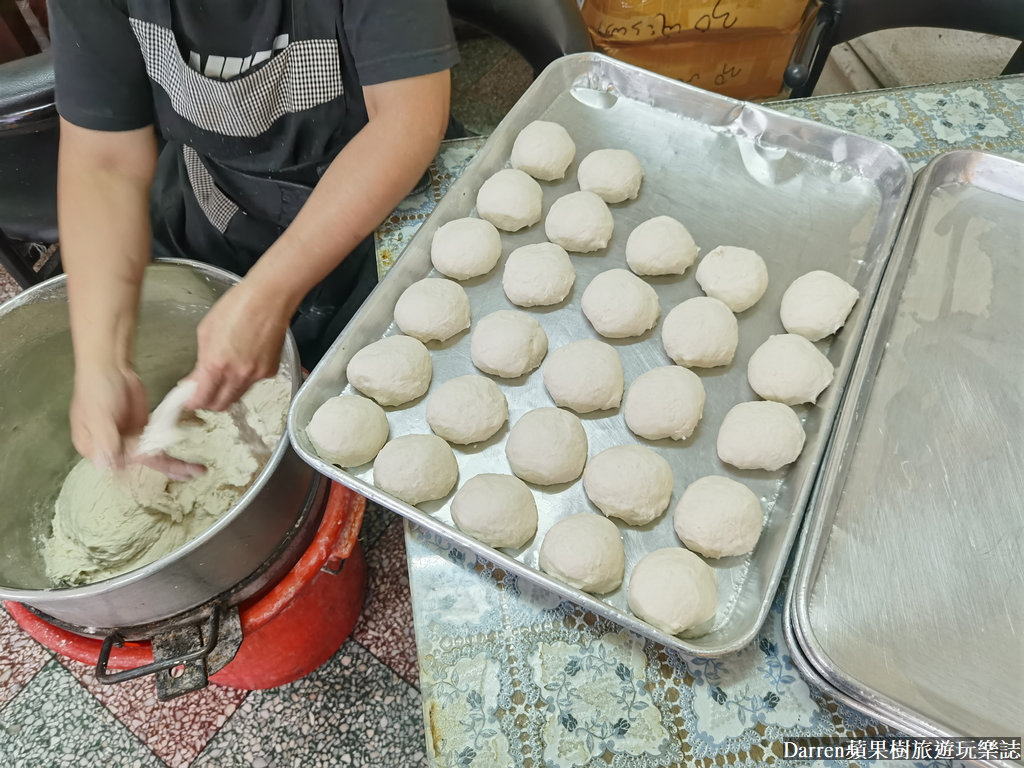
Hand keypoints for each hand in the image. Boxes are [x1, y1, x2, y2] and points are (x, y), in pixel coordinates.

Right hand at [70, 366, 204, 478]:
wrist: (110, 366)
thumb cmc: (97, 388)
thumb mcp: (98, 415)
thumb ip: (106, 439)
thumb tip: (108, 464)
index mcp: (94, 447)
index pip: (120, 462)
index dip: (141, 460)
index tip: (159, 457)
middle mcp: (112, 447)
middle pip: (140, 461)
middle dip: (166, 468)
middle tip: (189, 473)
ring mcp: (129, 438)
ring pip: (152, 455)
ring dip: (173, 463)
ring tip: (195, 470)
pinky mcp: (142, 430)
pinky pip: (158, 443)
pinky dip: (171, 450)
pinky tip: (186, 461)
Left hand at [185, 279, 290, 410]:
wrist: (268, 298)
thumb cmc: (237, 306)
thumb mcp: (206, 331)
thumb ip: (201, 360)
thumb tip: (198, 377)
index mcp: (216, 364)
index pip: (201, 399)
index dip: (192, 402)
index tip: (189, 399)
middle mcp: (238, 375)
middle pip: (221, 405)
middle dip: (209, 401)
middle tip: (203, 391)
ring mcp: (256, 375)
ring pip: (237, 396)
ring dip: (226, 391)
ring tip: (223, 374)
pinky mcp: (270, 370)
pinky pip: (253, 383)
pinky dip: (245, 378)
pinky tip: (243, 360)